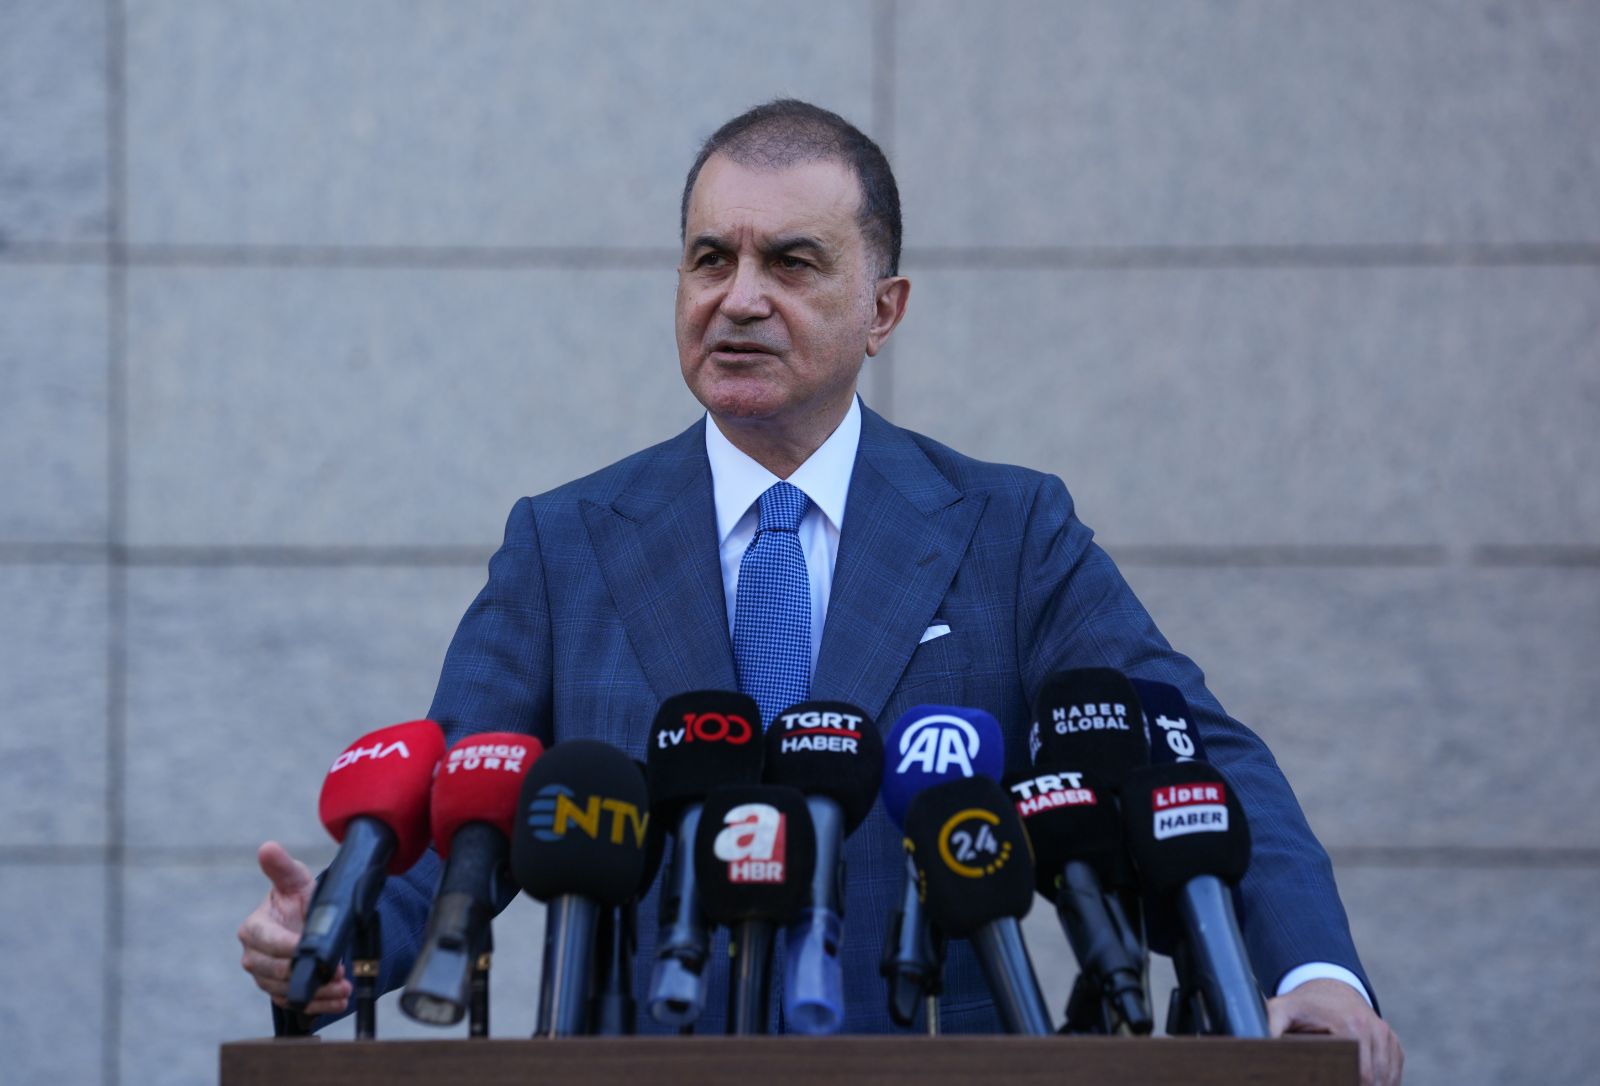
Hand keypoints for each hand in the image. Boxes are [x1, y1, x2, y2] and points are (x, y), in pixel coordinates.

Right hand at [237, 841, 350, 1015]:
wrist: (306, 919)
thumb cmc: (298, 898)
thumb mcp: (294, 880)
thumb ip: (282, 867)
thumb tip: (268, 847)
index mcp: (253, 929)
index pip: (266, 942)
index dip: (288, 947)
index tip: (312, 948)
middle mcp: (253, 956)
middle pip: (274, 972)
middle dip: (306, 974)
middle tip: (337, 972)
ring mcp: (264, 976)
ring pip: (286, 990)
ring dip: (317, 993)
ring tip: (344, 989)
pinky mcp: (278, 991)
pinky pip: (294, 1003)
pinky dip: (318, 1005)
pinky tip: (339, 1001)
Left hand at [1267, 977, 1402, 1085]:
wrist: (1328, 985)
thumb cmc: (1303, 1004)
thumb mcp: (1282, 1010)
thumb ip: (1272, 1027)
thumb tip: (1264, 1047)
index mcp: (1351, 1026)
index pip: (1361, 1074)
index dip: (1349, 1084)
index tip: (1338, 1083)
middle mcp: (1374, 1030)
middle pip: (1376, 1079)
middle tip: (1342, 1083)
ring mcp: (1386, 1035)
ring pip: (1388, 1077)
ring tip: (1352, 1084)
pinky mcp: (1392, 1041)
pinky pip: (1395, 1071)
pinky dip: (1386, 1082)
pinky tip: (1369, 1085)